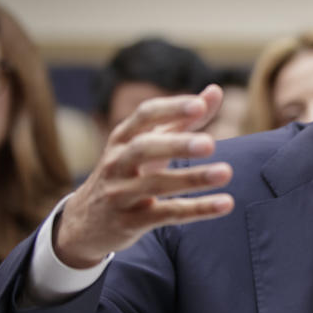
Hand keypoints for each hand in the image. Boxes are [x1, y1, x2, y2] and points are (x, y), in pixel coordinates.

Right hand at [54, 84, 233, 266]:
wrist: (87, 222)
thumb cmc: (128, 173)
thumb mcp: (150, 144)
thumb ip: (183, 119)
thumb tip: (216, 90)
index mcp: (123, 138)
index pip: (145, 115)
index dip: (172, 109)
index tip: (200, 105)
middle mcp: (117, 162)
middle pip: (145, 148)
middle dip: (177, 145)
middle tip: (210, 144)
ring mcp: (120, 193)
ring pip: (156, 184)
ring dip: (193, 179)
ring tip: (226, 173)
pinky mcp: (130, 222)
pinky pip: (167, 214)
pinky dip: (197, 209)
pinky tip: (225, 203)